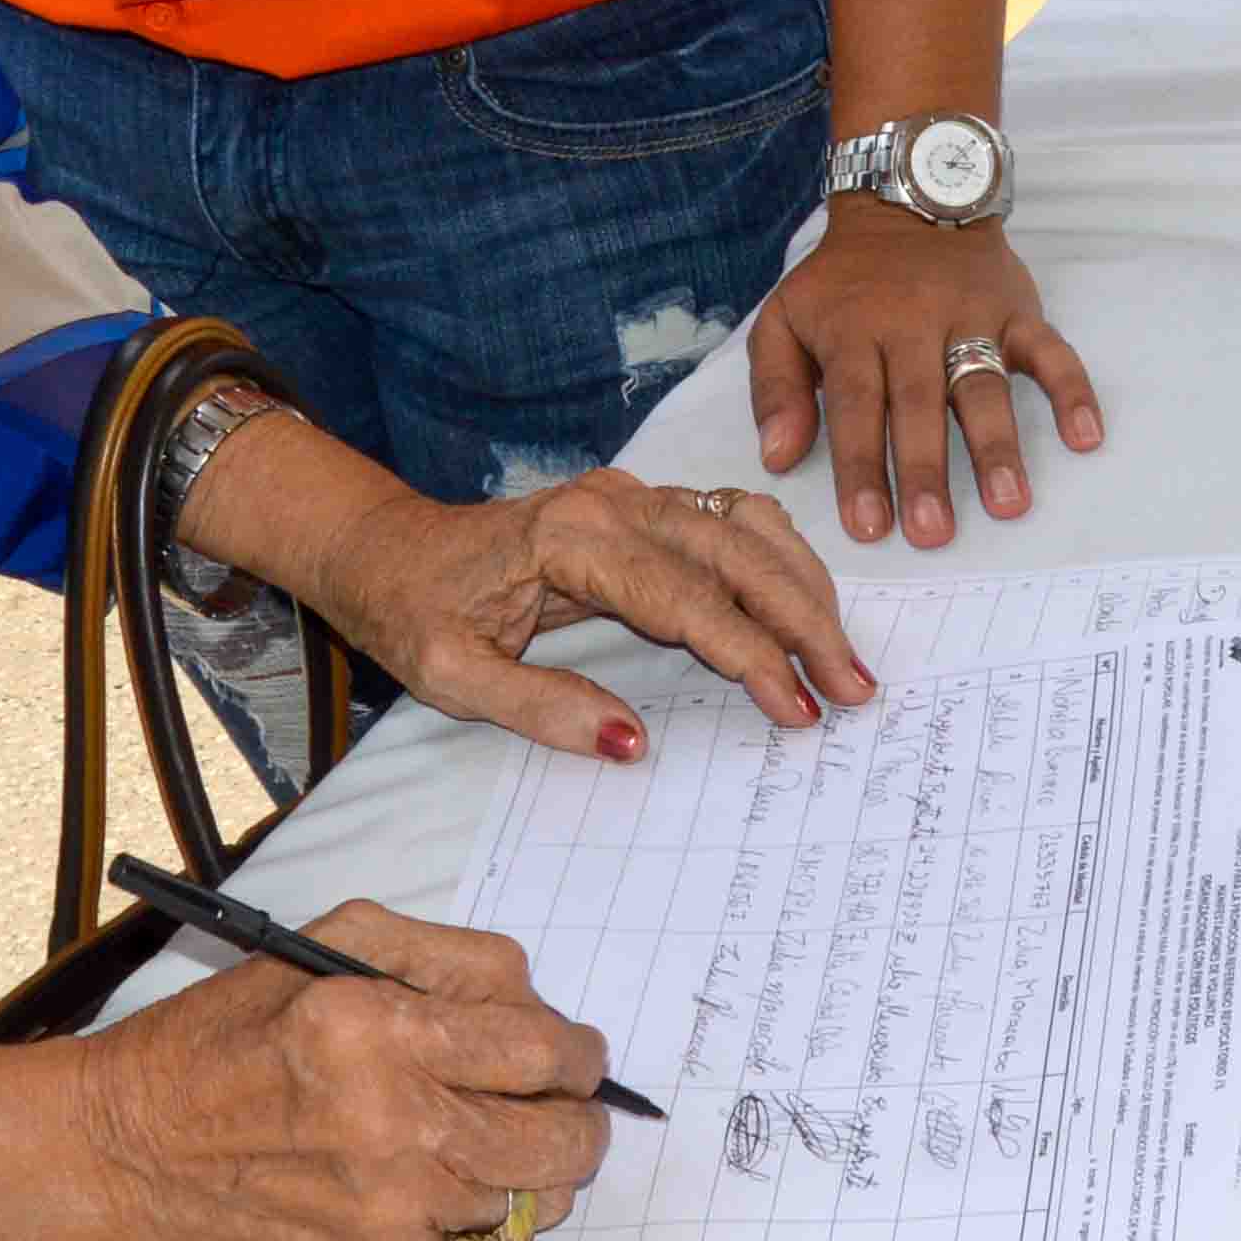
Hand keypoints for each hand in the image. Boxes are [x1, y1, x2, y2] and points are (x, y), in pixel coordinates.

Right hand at [75, 902, 615, 1240]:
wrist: (129, 1147)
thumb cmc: (223, 1036)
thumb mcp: (326, 948)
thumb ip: (446, 960)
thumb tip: (537, 1007)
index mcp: (377, 1027)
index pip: (541, 1051)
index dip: (578, 1056)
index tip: (575, 1058)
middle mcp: (390, 1121)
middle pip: (558, 1141)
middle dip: (577, 1124)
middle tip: (561, 1110)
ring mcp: (387, 1204)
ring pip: (527, 1200)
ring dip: (518, 1172)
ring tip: (465, 1141)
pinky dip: (458, 1215)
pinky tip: (406, 1183)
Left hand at [313, 470, 879, 752]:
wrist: (387, 550)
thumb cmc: (414, 611)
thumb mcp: (453, 676)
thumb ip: (540, 708)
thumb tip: (631, 743)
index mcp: (571, 538)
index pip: (688, 599)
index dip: (751, 655)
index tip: (796, 708)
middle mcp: (614, 503)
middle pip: (737, 553)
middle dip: (804, 621)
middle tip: (853, 686)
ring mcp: (632, 496)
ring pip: (745, 528)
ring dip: (803, 588)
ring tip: (843, 655)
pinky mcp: (642, 506)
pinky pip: (728, 522)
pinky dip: (778, 560)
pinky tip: (807, 603)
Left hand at [750, 201, 1101, 549]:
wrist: (905, 201)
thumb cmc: (842, 282)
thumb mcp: (784, 318)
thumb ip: (774, 389)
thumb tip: (778, 458)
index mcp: (854, 331)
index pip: (858, 406)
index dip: (861, 466)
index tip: (868, 525)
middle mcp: (914, 325)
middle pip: (920, 404)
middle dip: (926, 469)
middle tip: (933, 532)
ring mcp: (972, 317)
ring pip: (986, 385)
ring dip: (997, 445)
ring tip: (1008, 503)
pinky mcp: (1017, 310)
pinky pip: (1051, 350)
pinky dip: (1072, 390)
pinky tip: (1085, 436)